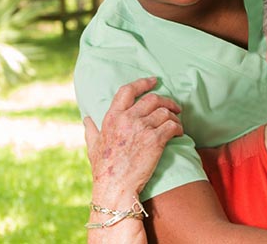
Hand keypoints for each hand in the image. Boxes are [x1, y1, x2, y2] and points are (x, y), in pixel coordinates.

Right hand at [85, 77, 182, 203]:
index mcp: (112, 117)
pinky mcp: (155, 140)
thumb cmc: (104, 169)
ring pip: (165, 112)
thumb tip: (86, 119)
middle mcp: (127, 118)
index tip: (154, 81)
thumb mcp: (93, 146)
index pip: (128, 90)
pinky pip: (173, 125)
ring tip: (177, 123)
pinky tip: (179, 133)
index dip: (143, 83)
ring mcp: (142, 128)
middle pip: (153, 98)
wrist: (115, 186)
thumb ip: (91, 130)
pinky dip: (179, 127)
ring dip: (174, 116)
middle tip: (174, 106)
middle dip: (167, 100)